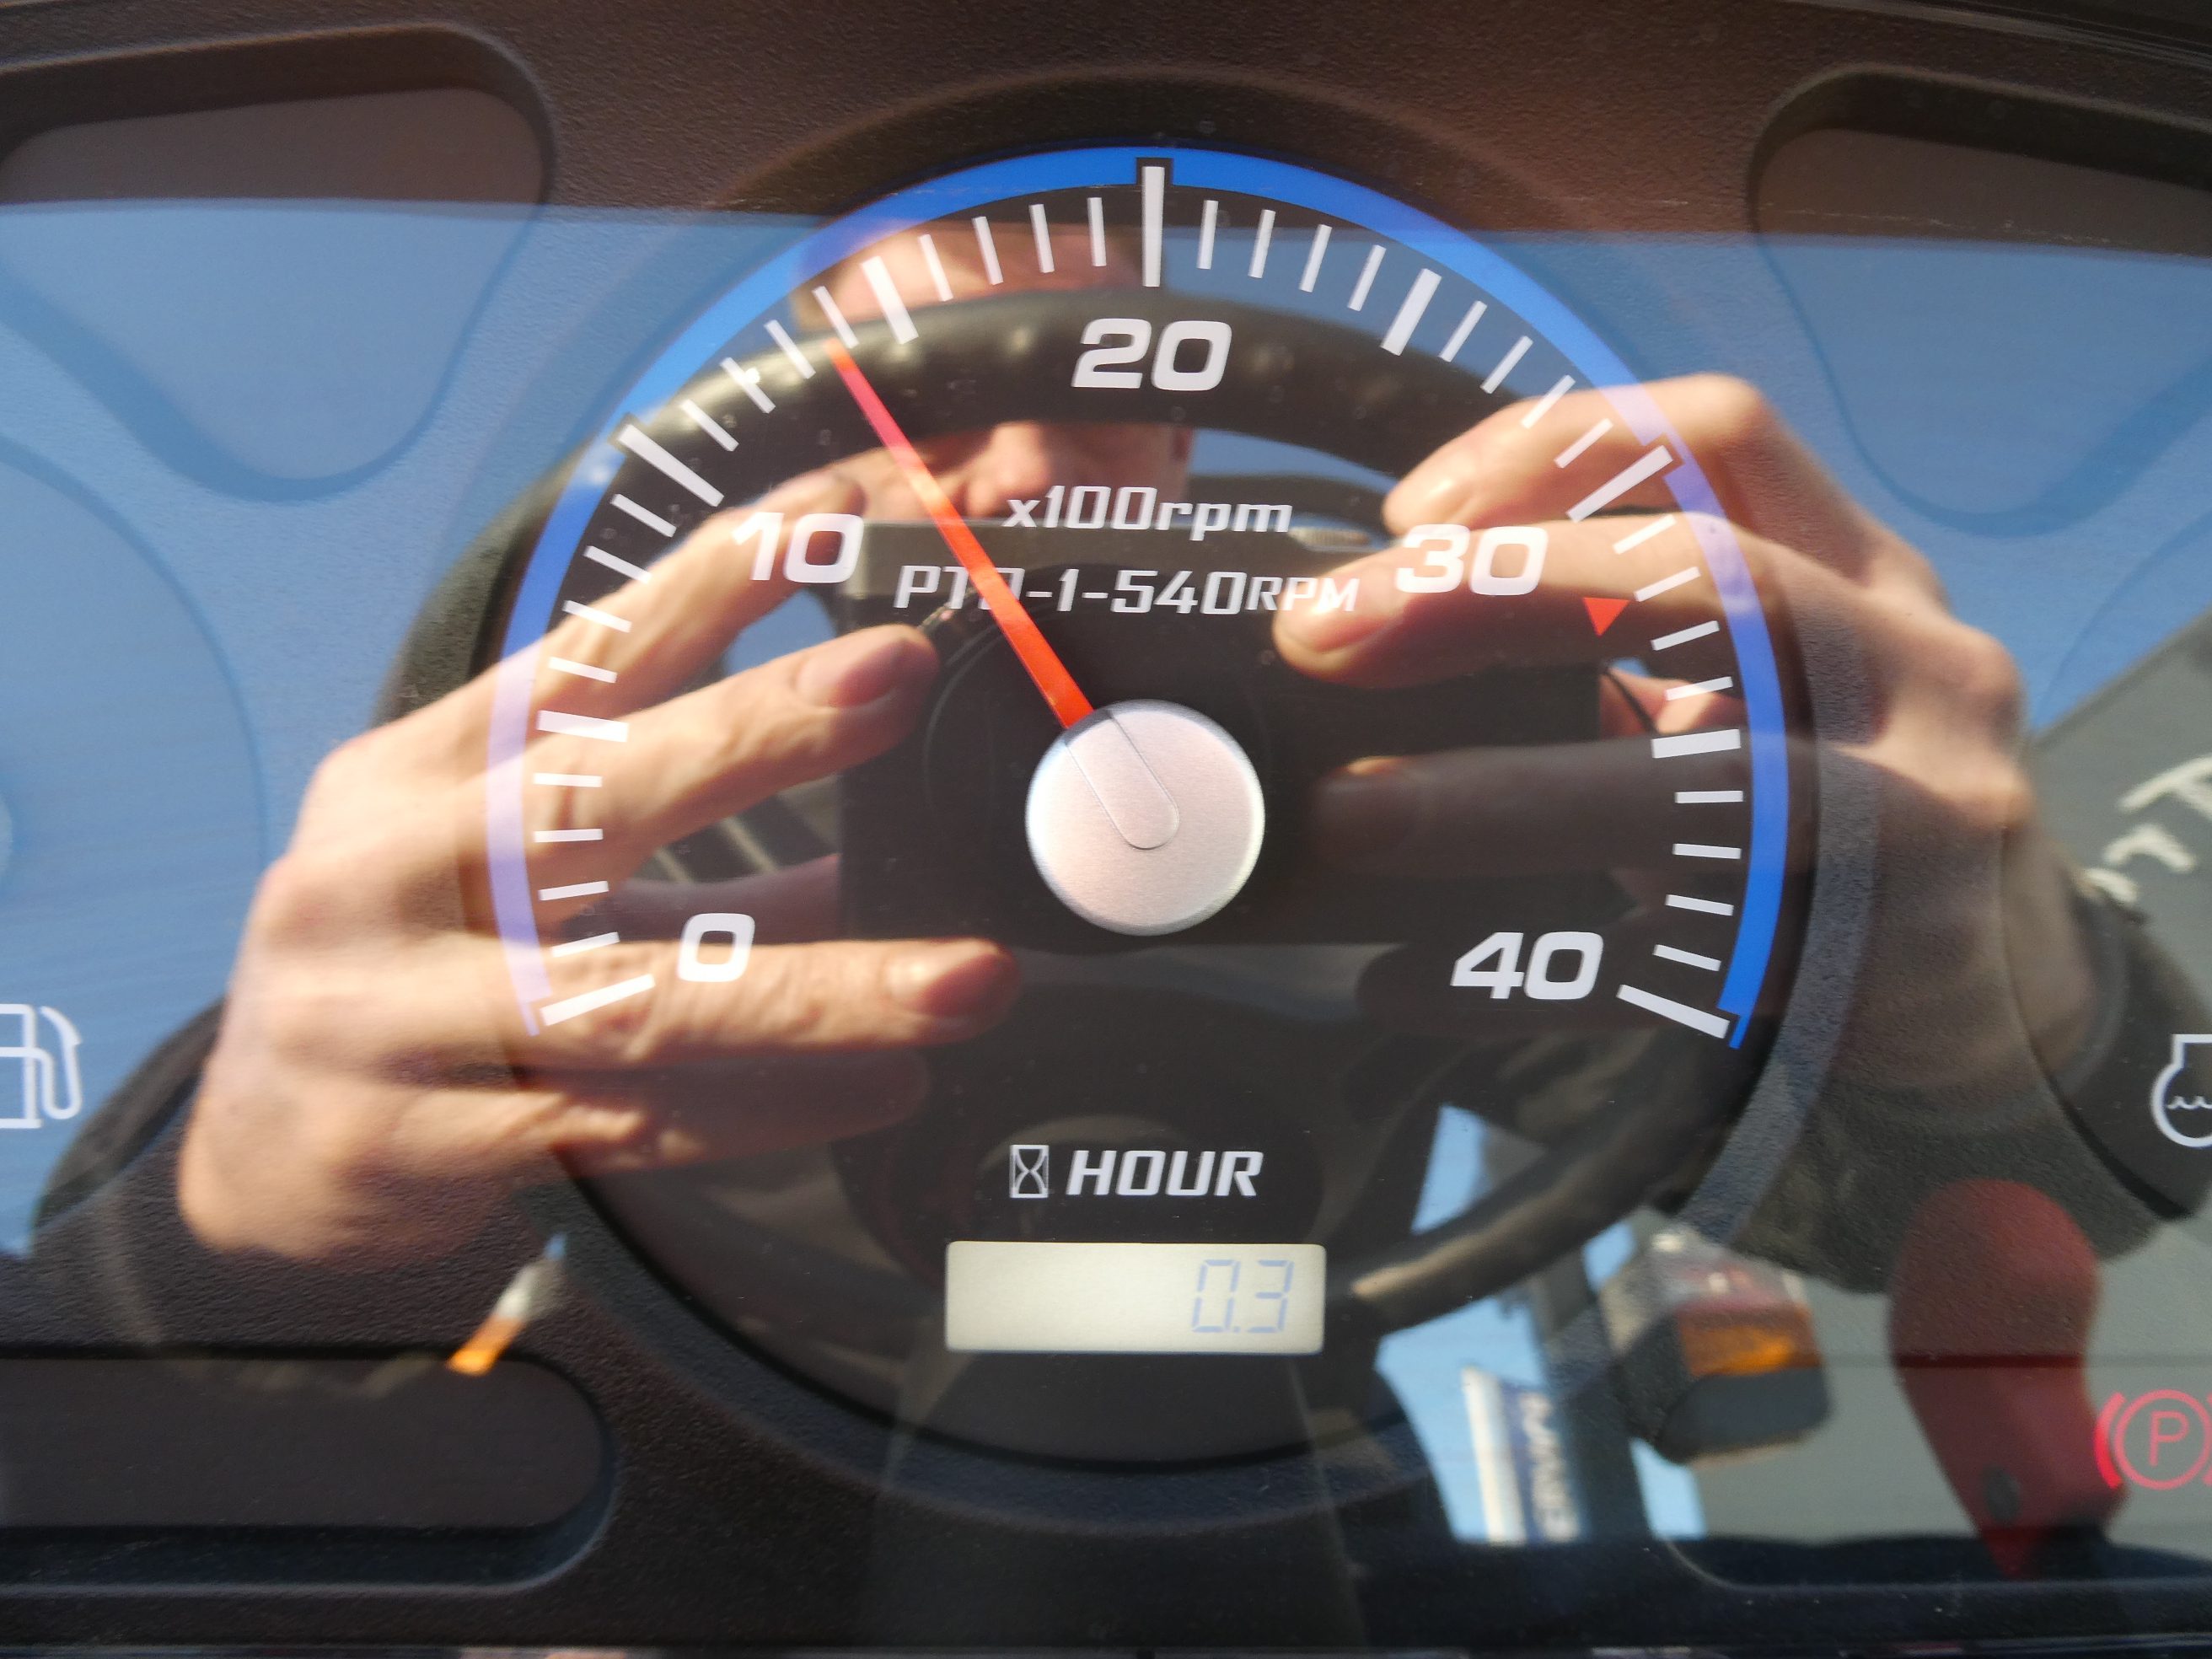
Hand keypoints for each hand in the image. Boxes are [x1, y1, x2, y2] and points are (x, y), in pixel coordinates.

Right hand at [181, 471, 1018, 1266]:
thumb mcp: (508, 875)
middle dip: (751, 728)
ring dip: (815, 989)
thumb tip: (881, 828)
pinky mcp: (415, 1147)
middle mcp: (386, 876)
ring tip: (972, 978)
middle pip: (583, 794)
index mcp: (413, 776)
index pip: (571, 658)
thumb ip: (670, 839)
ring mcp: (387, 1017)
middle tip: (895, 674)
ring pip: (628, 999)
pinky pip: (626, 1129)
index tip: (830, 518)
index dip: (704, 584)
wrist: (258, 1154)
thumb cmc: (415, 965)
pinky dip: (764, 1111)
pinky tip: (880, 1089)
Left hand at [1275, 374, 2095, 1100]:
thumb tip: (1373, 619)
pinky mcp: (1888, 958)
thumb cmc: (1829, 806)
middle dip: (1494, 593)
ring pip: (1711, 786)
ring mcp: (1926, 813)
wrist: (2006, 992)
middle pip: (1707, 584)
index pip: (1723, 436)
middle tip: (1321, 632)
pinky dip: (1525, 974)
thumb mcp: (1765, 688)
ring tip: (1345, 814)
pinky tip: (1399, 984)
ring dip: (1502, 794)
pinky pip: (1677, 965)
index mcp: (1863, 570)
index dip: (1555, 447)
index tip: (1404, 515)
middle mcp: (1918, 665)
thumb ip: (1627, 636)